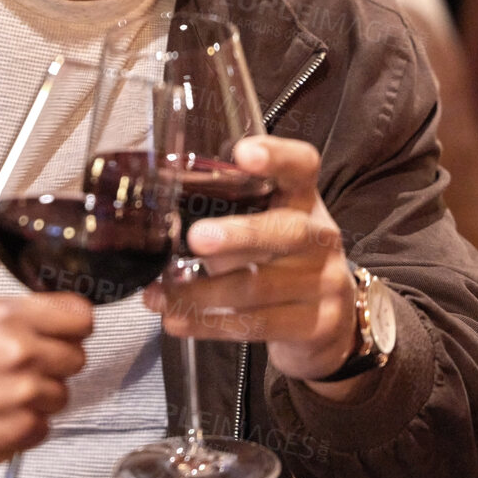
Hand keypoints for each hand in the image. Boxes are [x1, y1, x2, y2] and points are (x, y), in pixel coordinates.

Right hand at [0, 294, 92, 477]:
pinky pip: (45, 425)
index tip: (68, 330)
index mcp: (3, 317)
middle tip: (21, 366)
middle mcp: (20, 352)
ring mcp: (24, 395)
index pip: (79, 315)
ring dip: (39, 395)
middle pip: (76, 356)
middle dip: (54, 361)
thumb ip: (7, 319)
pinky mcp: (21, 432)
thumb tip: (44, 322)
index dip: (74, 324)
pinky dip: (26, 424)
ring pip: (62, 393)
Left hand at [141, 136, 364, 392]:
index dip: (277, 156)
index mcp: (302, 199)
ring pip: (259, 286)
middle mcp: (320, 236)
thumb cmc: (275, 257)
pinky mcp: (317, 323)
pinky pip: (257, 324)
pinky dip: (209, 325)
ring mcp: (325, 282)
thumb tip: (150, 214)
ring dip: (199, 294)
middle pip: (286, 231)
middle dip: (238, 235)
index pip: (302, 165)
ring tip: (157, 296)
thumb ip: (220, 211)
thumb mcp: (258, 225)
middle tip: (196, 238)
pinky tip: (176, 321)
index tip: (243, 153)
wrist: (327, 321)